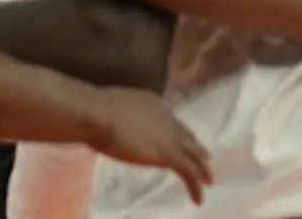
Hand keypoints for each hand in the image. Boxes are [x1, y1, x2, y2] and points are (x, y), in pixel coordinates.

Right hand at [87, 87, 211, 202]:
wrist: (98, 114)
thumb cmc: (94, 110)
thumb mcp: (109, 109)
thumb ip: (115, 117)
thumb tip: (107, 122)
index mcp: (151, 103)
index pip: (170, 121)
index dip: (177, 132)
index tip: (179, 140)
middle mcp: (166, 117)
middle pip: (187, 135)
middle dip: (196, 148)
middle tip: (204, 158)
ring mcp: (169, 135)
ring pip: (194, 153)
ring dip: (202, 168)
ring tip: (208, 180)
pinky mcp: (168, 154)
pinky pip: (189, 172)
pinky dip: (196, 185)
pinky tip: (198, 198)